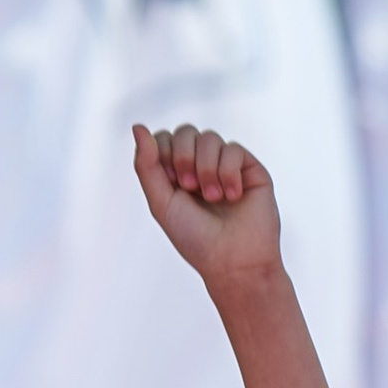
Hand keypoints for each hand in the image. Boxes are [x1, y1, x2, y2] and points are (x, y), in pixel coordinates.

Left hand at [134, 120, 282, 291]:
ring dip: (206, 168)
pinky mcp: (250, 168)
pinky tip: (232, 196)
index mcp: (175, 174)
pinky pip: (233, 149)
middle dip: (183, 156)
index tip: (171, 184)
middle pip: (185, 132)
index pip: (163, 139)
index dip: (162, 154)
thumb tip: (137, 126)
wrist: (234, 261)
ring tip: (213, 198)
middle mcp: (200, 166)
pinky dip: (228, 172)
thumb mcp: (161, 203)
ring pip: (209, 137)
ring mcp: (226, 165)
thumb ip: (146, 166)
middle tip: (188, 187)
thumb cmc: (195, 239)